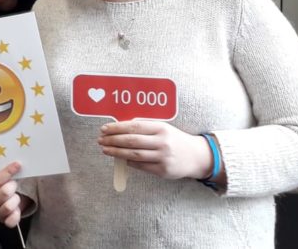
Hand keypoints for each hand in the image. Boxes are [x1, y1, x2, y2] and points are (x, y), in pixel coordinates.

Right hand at [0, 161, 30, 227]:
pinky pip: (13, 219)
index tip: (18, 165)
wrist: (3, 207)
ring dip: (16, 199)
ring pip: (9, 206)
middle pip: (4, 192)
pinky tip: (17, 209)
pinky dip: (17, 214)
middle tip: (14, 185)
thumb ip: (2, 174)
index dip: (8, 172)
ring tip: (15, 197)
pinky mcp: (5, 222)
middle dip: (12, 186)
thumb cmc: (1, 190)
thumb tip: (15, 163)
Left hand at [98, 120, 212, 179]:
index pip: (133, 126)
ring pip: (134, 154)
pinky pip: (141, 166)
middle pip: (131, 141)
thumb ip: (144, 127)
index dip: (117, 128)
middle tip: (100, 140)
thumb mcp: (162, 128)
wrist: (197, 156)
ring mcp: (163, 157)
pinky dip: (129, 162)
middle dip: (113, 140)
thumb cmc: (174, 139)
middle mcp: (162, 142)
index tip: (104, 129)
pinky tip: (121, 159)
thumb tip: (119, 128)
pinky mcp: (164, 170)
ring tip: (105, 150)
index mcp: (161, 128)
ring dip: (116, 152)